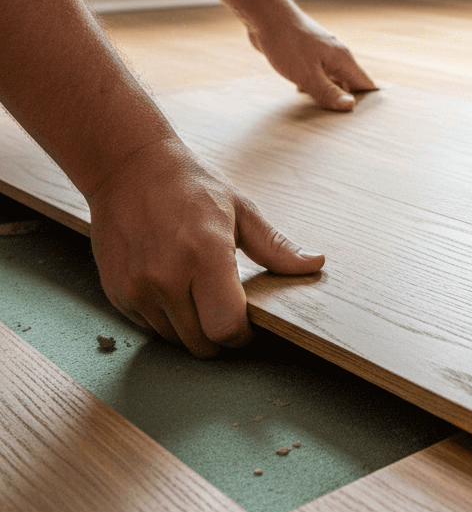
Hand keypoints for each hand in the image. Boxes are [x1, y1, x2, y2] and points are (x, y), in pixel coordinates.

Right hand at [87, 136, 323, 357]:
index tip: (247, 325)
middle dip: (219, 336)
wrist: (128, 168)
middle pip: (201, 343)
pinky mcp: (116, 292)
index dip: (242, 335)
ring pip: (174, 339)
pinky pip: (148, 326)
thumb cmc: (190, 186)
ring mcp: (137, 287)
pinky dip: (165, 318)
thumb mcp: (241, 210)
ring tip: (198, 294)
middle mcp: (167, 276)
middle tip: (226, 311)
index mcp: (205, 254)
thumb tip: (316, 264)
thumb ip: (277, 248)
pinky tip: (172, 288)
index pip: (226, 327)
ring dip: (191, 329)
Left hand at [246, 4, 376, 110]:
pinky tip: (300, 89)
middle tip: (337, 117)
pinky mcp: (308, 51)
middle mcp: (336, 55)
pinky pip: (318, 71)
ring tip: (317, 106)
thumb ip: (329, 92)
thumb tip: (350, 106)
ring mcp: (322, 51)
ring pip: (332, 77)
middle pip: (350, 82)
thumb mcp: (307, 75)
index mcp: (342, 60)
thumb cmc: (286, 43)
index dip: (369, 102)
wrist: (265, 15)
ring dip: (327, 91)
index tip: (366, 118)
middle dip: (345, 99)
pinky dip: (314, 82)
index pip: (366, 84)